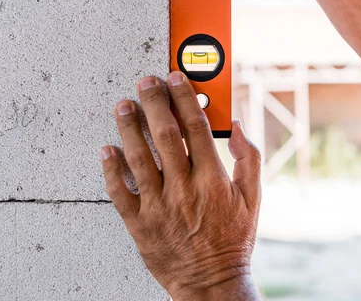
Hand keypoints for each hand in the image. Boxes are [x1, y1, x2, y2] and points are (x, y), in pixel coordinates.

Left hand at [101, 71, 261, 299]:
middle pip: (165, 134)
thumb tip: (237, 126)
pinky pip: (119, 191)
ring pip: (138, 156)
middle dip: (154, 102)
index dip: (184, 98)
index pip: (196, 127)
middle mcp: (184, 188)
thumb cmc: (232, 240)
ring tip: (124, 105)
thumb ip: (249, 159)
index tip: (175, 79)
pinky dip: (111, 168)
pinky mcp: (139, 223)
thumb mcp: (253, 199)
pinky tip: (107, 149)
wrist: (211, 282)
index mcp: (212, 179)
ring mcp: (158, 205)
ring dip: (129, 126)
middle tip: (145, 83)